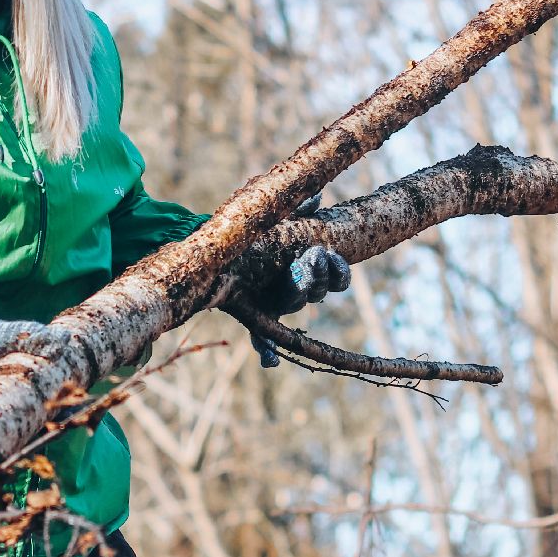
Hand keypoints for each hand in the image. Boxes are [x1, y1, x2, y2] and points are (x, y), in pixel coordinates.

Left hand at [249, 193, 350, 367]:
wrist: (219, 250)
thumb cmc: (254, 236)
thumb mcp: (277, 222)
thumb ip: (298, 211)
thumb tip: (319, 195)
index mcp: (307, 272)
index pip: (335, 280)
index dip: (338, 272)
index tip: (332, 255)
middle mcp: (296, 291)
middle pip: (316, 291)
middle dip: (317, 274)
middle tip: (312, 256)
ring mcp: (276, 306)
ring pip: (294, 303)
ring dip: (298, 291)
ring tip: (296, 275)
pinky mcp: (255, 317)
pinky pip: (265, 341)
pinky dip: (269, 353)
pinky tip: (271, 362)